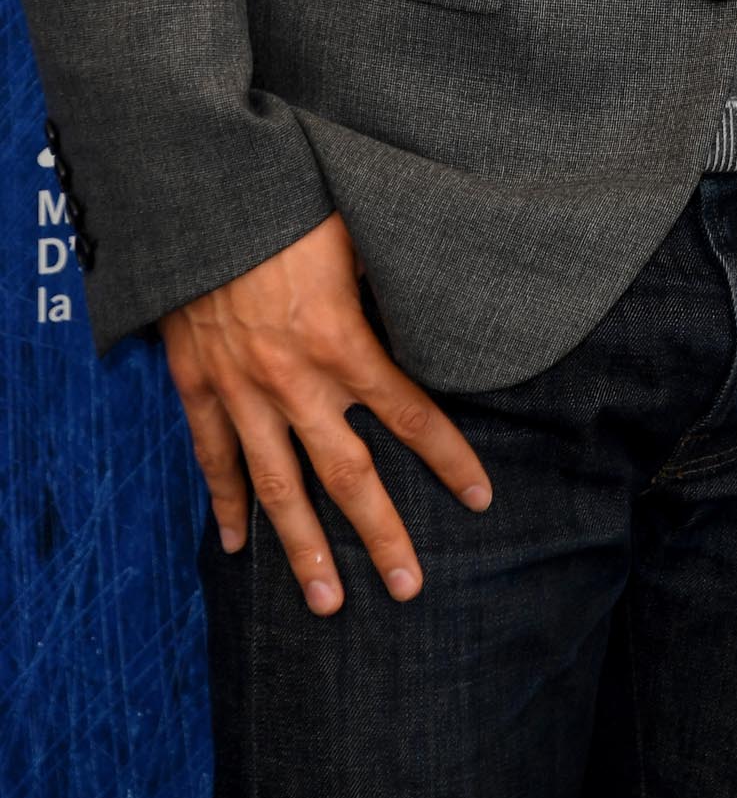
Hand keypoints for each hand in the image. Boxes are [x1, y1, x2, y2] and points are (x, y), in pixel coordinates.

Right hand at [160, 212, 491, 615]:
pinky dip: (225, 503)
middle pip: (347, 474)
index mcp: (343, 340)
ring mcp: (241, 389)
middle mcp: (294, 380)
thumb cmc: (288, 202)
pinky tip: (236, 545)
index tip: (478, 498)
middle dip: (381, 534)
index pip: (411, 413)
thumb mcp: (357, 232)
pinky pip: (212, 457)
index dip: (448, 458)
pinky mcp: (197, 384)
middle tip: (407, 588)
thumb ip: (389, 281)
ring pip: (279, 486)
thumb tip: (433, 301)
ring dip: (303, 548)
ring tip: (326, 603)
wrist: (199, 194)